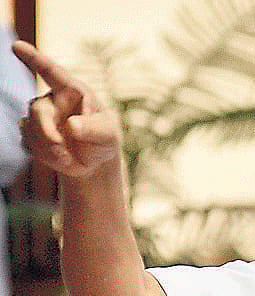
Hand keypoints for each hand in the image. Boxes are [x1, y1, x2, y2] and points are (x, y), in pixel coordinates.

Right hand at [12, 40, 120, 177]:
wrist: (94, 160)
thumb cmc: (103, 139)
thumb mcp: (107, 134)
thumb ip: (93, 129)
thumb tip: (71, 125)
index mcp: (72, 91)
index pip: (51, 71)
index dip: (33, 58)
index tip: (17, 46)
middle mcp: (52, 100)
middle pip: (37, 110)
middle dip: (47, 131)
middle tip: (60, 147)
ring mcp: (40, 117)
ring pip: (31, 129)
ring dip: (49, 148)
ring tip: (69, 157)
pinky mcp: (32, 135)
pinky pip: (29, 144)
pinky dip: (45, 156)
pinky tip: (61, 158)